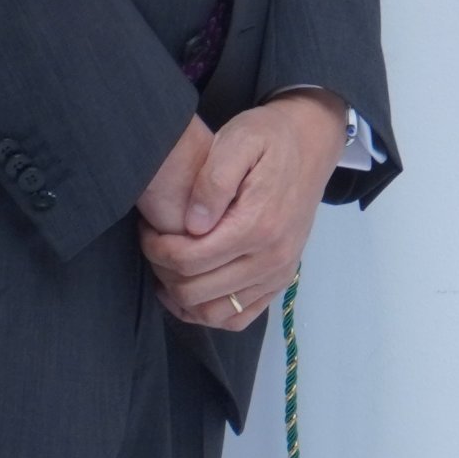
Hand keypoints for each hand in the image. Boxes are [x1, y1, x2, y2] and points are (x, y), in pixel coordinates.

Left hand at [140, 92, 352, 330]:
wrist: (310, 145)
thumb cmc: (268, 138)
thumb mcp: (238, 140)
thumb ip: (213, 181)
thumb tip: (192, 225)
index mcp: (258, 225)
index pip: (188, 260)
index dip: (155, 249)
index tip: (148, 227)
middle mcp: (271, 258)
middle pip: (194, 291)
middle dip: (162, 270)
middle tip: (155, 242)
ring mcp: (278, 274)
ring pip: (212, 313)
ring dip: (180, 296)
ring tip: (168, 265)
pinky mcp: (280, 282)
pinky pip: (237, 319)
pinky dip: (208, 312)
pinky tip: (190, 288)